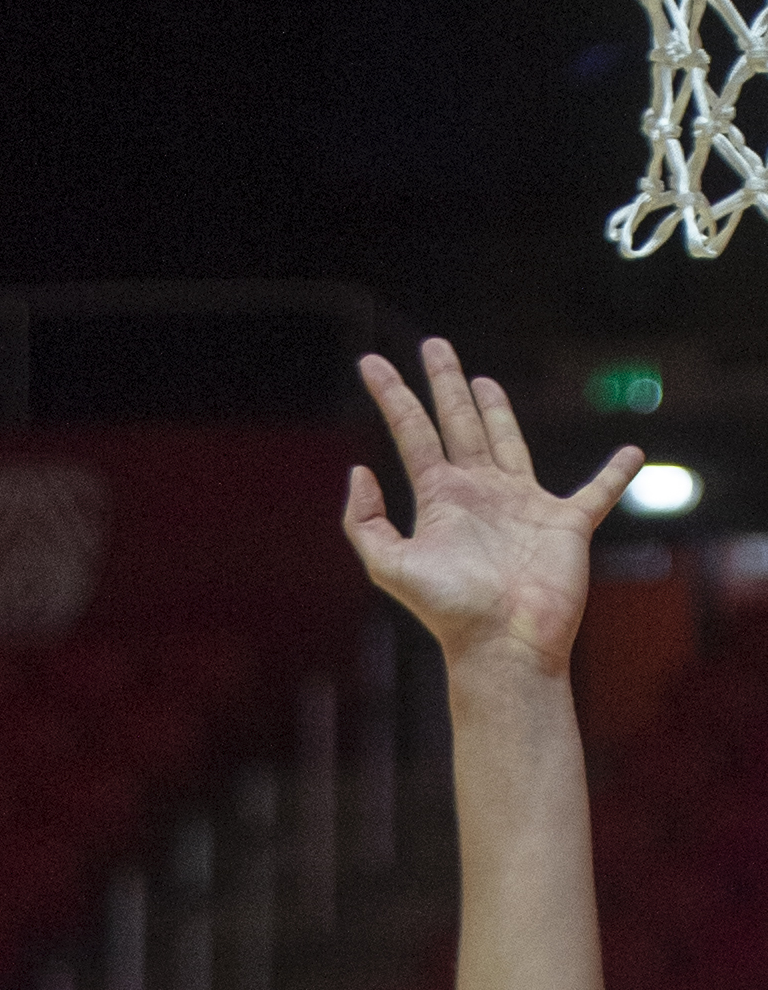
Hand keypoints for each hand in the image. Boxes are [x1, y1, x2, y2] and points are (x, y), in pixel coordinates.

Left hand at [345, 341, 643, 677]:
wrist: (502, 644)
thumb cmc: (449, 611)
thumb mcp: (390, 566)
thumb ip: (365, 522)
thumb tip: (359, 470)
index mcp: (441, 499)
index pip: (413, 433)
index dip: (393, 397)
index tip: (371, 362)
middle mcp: (479, 494)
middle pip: (459, 424)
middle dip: (444, 385)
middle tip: (433, 345)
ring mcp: (523, 505)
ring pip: (510, 442)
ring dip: (498, 411)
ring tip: (482, 381)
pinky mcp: (567, 522)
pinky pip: (597, 491)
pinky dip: (616, 473)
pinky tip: (631, 453)